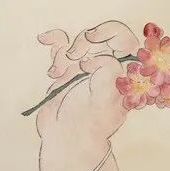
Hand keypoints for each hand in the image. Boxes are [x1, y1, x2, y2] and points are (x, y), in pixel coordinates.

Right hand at [36, 21, 139, 170]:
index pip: (125, 39)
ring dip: (65, 53)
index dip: (109, 32)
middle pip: (100, 36)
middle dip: (83, 43)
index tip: (92, 39)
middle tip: (74, 57)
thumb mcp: (105, 100)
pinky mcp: (68, 68)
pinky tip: (44, 39)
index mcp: (125, 73)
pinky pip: (62, 44)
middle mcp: (109, 67)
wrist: (66, 138)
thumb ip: (107, 72)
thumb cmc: (90, 124)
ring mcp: (88, 66)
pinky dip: (53, 39)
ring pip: (79, 40)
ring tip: (58, 74)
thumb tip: (91, 59)